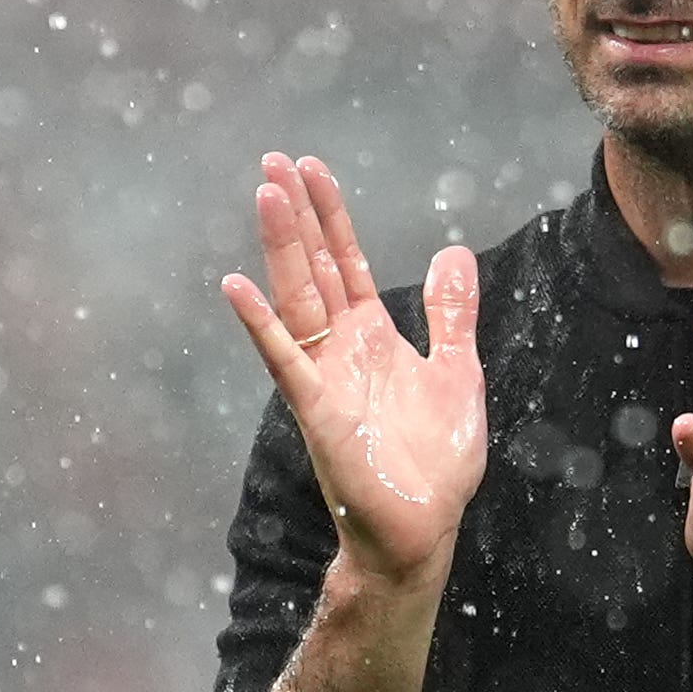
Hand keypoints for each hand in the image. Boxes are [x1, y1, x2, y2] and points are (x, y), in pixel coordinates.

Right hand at [221, 153, 485, 585]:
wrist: (423, 530)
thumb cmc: (434, 463)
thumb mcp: (457, 372)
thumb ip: (450, 314)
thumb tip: (453, 252)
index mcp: (372, 338)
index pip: (346, 262)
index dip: (330, 216)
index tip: (310, 167)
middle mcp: (340, 350)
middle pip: (314, 269)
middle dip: (296, 216)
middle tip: (272, 161)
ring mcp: (324, 379)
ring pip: (297, 301)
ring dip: (280, 249)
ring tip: (263, 195)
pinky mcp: (318, 413)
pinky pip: (285, 362)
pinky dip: (261, 324)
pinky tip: (236, 286)